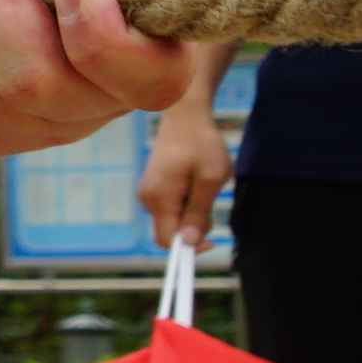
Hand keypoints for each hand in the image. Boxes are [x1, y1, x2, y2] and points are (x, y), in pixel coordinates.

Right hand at [139, 96, 233, 248]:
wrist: (184, 115)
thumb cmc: (202, 144)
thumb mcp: (210, 179)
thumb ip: (198, 212)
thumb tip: (189, 242)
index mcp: (159, 198)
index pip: (166, 240)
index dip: (189, 246)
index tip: (213, 240)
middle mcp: (148, 199)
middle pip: (170, 231)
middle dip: (194, 226)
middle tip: (213, 199)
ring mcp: (148, 192)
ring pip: (172, 219)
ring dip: (193, 212)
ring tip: (205, 185)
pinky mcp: (154, 186)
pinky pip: (171, 207)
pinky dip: (187, 203)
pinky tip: (196, 182)